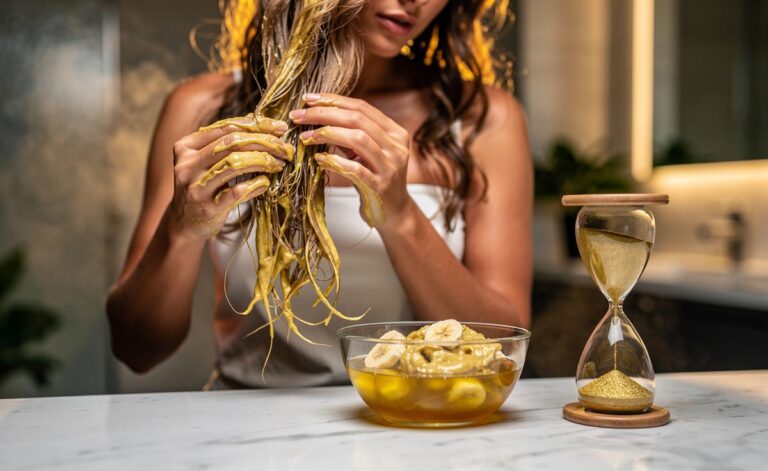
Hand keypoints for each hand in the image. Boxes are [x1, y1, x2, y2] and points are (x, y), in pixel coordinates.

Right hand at [167, 113, 293, 239]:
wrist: (185, 223)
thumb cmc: (202, 187)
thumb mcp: (206, 161)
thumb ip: (227, 142)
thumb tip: (260, 122)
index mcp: (187, 147)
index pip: (227, 128)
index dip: (257, 125)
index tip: (280, 128)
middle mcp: (187, 164)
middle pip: (232, 143)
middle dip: (264, 142)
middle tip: (285, 148)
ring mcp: (196, 186)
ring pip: (234, 163)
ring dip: (262, 161)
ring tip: (279, 163)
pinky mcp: (207, 208)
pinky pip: (237, 192)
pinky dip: (255, 185)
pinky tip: (265, 183)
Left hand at [289, 93, 410, 227]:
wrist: (393, 212)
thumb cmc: (375, 179)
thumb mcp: (365, 153)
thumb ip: (351, 134)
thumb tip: (318, 114)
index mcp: (395, 133)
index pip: (362, 107)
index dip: (333, 100)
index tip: (308, 100)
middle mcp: (396, 147)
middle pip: (358, 119)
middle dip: (324, 114)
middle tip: (299, 116)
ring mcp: (390, 167)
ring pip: (358, 139)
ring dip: (327, 134)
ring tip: (306, 137)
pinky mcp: (380, 187)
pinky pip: (355, 169)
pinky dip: (334, 162)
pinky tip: (319, 160)